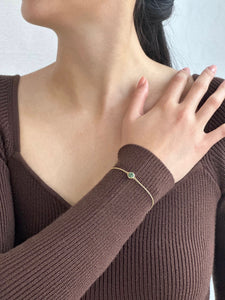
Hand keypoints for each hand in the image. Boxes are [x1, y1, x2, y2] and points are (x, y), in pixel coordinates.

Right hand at [120, 66, 224, 182]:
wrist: (144, 170)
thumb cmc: (135, 146)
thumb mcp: (130, 119)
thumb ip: (137, 97)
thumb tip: (143, 79)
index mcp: (165, 107)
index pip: (177, 84)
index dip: (182, 75)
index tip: (186, 70)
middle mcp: (182, 114)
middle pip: (198, 89)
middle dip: (206, 76)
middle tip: (212, 67)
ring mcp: (194, 129)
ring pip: (212, 104)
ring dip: (222, 92)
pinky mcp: (201, 144)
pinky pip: (220, 132)